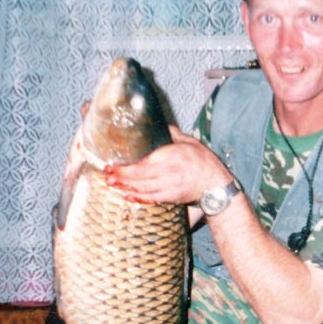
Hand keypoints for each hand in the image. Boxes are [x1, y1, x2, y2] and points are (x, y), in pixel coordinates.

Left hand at [104, 126, 231, 204]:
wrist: (216, 185)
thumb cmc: (203, 161)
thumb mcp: (190, 142)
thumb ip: (172, 134)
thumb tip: (156, 124)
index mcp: (173, 156)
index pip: (145, 161)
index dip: (127, 165)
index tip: (113, 163)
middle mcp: (170, 172)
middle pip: (140, 176)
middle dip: (121, 177)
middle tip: (107, 175)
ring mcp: (170, 187)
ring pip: (143, 189)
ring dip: (125, 187)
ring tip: (111, 184)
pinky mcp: (171, 197)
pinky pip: (151, 199)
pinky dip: (138, 198)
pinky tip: (127, 196)